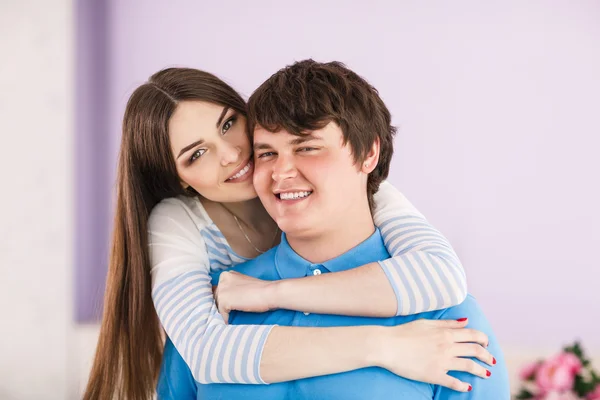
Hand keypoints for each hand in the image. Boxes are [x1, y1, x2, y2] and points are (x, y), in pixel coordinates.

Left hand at [214, 271, 274, 322]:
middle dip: (221, 305)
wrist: (269, 292)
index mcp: (227, 274)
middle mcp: (222, 279)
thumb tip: (226, 299)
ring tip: (229, 319)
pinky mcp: (224, 300)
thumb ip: (233, 288)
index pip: (219, 289)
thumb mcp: (243, 284)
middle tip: (227, 314)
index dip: (224, 298)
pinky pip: (221, 313)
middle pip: (216, 296)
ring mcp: (222, 289)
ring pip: (217, 305)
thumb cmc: (261, 290)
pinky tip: (230, 322)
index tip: (227, 306)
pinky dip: (226, 319)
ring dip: (223, 312)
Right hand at [376, 318, 494, 391]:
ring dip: (481, 371)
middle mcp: (447, 346)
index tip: (487, 343)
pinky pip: (454, 382)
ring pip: (469, 366)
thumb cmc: (403, 332)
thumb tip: (465, 321)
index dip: (483, 339)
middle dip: (487, 356)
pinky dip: (463, 385)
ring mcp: (442, 361)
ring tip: (487, 374)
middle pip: (475, 350)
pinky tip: (468, 387)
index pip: (472, 335)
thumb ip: (447, 323)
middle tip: (491, 360)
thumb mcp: (426, 323)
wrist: (387, 345)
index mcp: (445, 333)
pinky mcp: (434, 375)